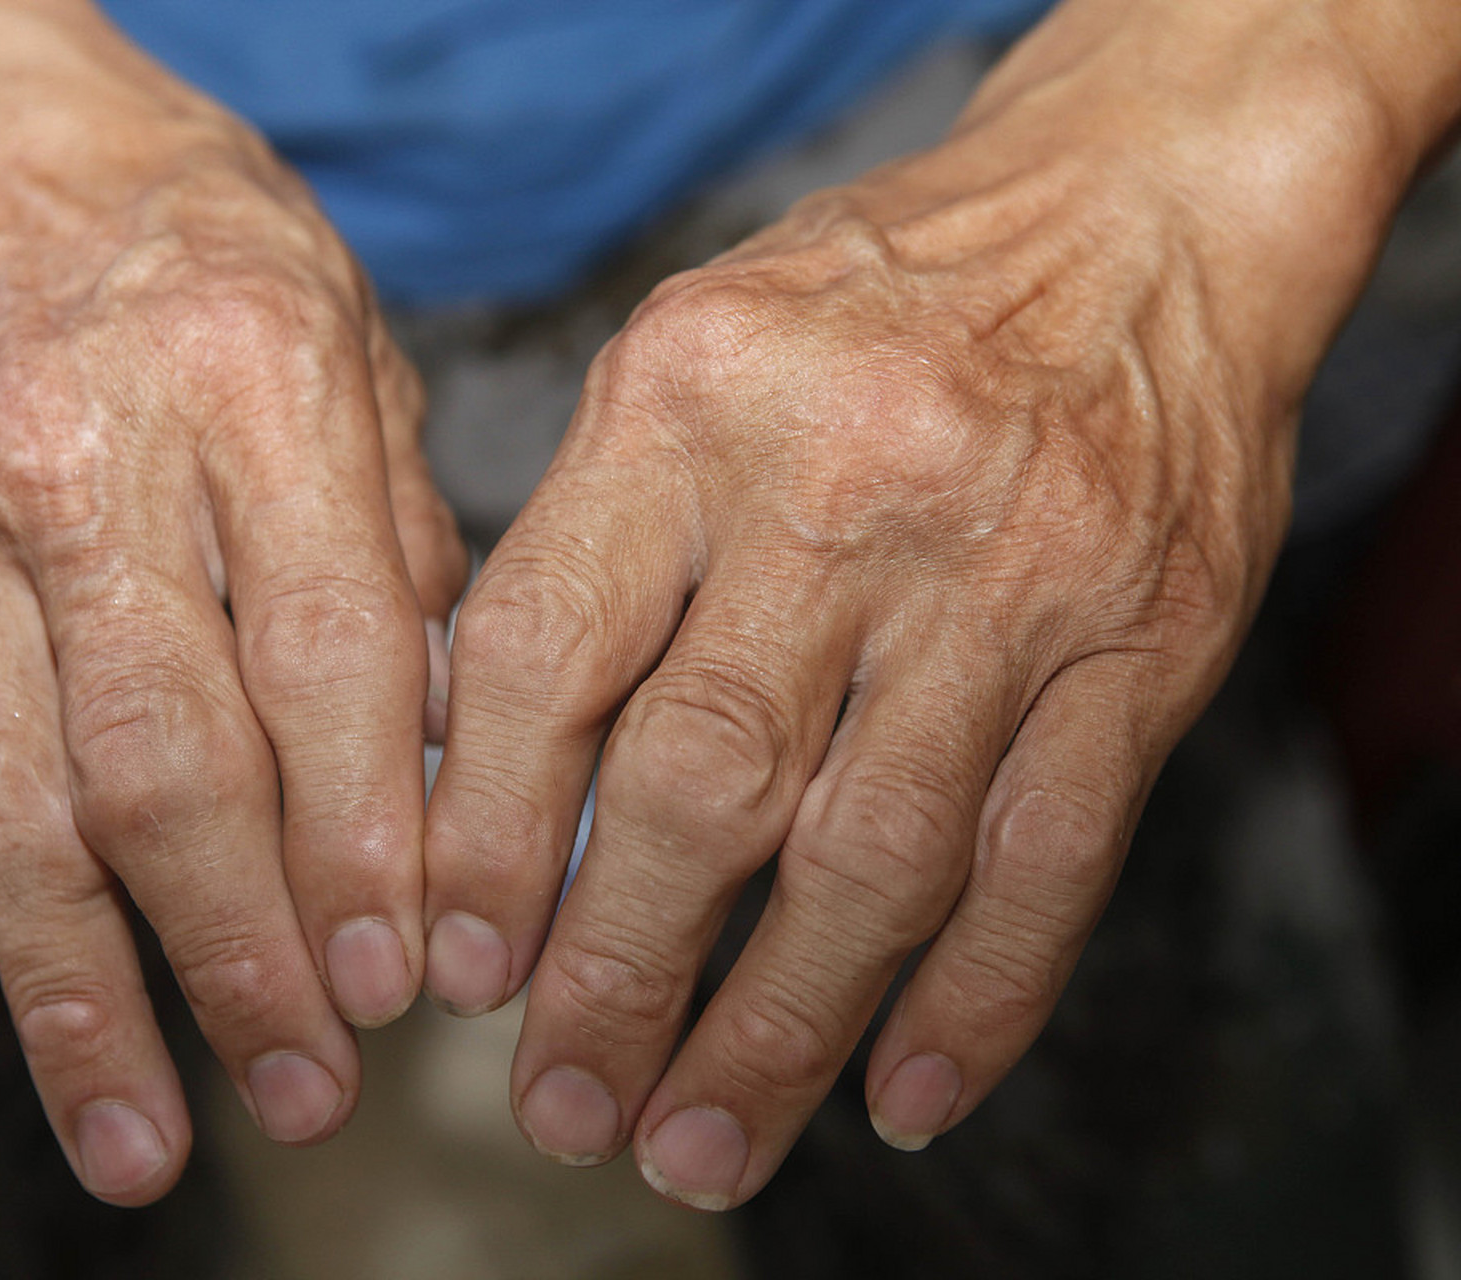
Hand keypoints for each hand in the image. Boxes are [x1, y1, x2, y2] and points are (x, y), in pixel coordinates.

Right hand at [0, 0, 464, 1202]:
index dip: (362, 839)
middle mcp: (81, 461)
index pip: (319, 657)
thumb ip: (406, 571)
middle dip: (238, 953)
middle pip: (162, 760)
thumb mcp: (363, 365)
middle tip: (306, 1086)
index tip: (400, 977)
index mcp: (251, 387)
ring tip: (139, 1136)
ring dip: (77, 996)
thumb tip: (448, 788)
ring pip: (5, 804)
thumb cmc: (212, 269)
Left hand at [423, 0, 1456, 1207]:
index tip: (458, 967)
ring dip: (775, 1030)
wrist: (1134, 222)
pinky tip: (898, 1097)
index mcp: (687, 401)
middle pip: (701, 781)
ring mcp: (1006, 577)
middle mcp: (843, 487)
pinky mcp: (1142, 650)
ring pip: (871, 856)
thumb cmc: (869, 307)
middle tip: (562, 1105)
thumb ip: (586, 543)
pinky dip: (974, 1002)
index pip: (544, 653)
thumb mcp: (684, 359)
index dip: (484, 834)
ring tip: (696, 1143)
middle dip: (617, 974)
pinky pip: (1045, 860)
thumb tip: (473, 774)